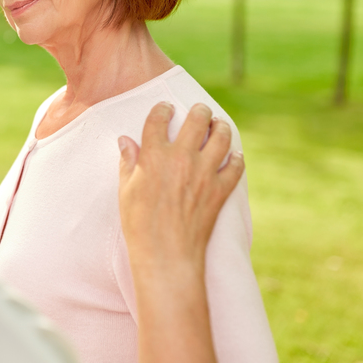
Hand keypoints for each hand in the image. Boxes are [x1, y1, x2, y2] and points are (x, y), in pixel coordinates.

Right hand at [116, 102, 245, 362]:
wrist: (166, 254)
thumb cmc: (139, 225)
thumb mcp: (126, 191)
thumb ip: (129, 162)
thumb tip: (125, 141)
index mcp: (154, 156)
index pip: (159, 120)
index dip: (163, 109)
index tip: (166, 108)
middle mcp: (182, 158)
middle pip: (197, 120)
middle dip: (199, 111)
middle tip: (200, 111)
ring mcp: (205, 173)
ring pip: (222, 137)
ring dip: (221, 127)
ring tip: (219, 126)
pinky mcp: (221, 191)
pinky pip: (236, 166)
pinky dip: (237, 158)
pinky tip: (234, 156)